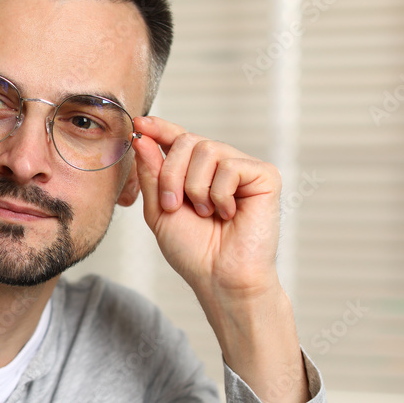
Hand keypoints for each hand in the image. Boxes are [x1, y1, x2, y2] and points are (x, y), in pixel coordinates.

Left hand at [132, 116, 307, 402]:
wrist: (220, 278)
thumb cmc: (194, 251)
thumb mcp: (160, 211)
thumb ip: (152, 174)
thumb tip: (142, 137)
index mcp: (195, 172)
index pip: (178, 139)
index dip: (160, 128)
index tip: (139, 124)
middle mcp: (221, 165)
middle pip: (187, 141)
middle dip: (171, 174)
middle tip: (174, 206)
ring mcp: (243, 169)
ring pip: (206, 150)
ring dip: (195, 188)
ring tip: (206, 213)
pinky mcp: (264, 176)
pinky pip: (230, 166)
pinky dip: (220, 195)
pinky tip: (228, 214)